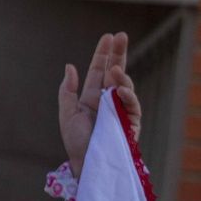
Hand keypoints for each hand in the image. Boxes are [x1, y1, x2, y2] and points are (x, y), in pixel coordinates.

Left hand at [59, 32, 140, 178]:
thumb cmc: (76, 143)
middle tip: (121, 36)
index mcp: (92, 96)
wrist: (87, 165)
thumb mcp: (67, 115)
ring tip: (115, 69)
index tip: (108, 37)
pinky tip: (120, 89)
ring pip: (125, 85)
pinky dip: (128, 95)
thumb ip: (67, 91)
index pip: (100, 70)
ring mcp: (121, 110)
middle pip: (116, 71)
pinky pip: (132, 105)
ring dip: (121, 75)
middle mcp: (108, 100)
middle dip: (119, 53)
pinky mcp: (131, 122)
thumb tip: (70, 66)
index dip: (103, 54)